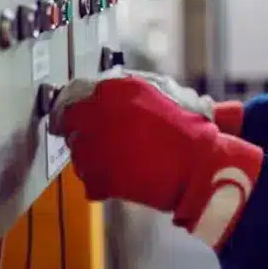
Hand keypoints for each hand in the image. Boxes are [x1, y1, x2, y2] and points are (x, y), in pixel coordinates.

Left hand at [50, 75, 262, 248]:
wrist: (198, 165)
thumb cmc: (189, 130)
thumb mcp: (164, 93)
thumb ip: (132, 90)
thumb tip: (110, 94)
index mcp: (116, 88)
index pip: (75, 93)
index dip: (77, 106)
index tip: (77, 114)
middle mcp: (99, 112)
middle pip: (69, 121)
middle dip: (81, 129)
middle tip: (99, 139)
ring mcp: (95, 145)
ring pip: (77, 151)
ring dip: (90, 155)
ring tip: (118, 159)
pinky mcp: (98, 176)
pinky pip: (88, 178)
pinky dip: (100, 181)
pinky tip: (122, 176)